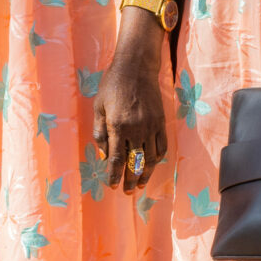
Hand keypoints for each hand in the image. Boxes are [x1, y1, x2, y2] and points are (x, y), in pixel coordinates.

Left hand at [91, 13, 169, 191]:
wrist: (136, 68)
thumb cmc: (112, 85)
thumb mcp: (98, 106)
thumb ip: (100, 131)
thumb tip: (103, 154)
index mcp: (117, 126)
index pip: (115, 158)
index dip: (114, 175)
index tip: (112, 186)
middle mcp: (135, 129)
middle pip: (134, 162)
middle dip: (130, 180)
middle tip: (127, 192)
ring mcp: (150, 127)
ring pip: (150, 158)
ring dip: (145, 174)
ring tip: (140, 185)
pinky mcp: (161, 123)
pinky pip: (161, 147)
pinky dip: (157, 160)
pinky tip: (151, 165)